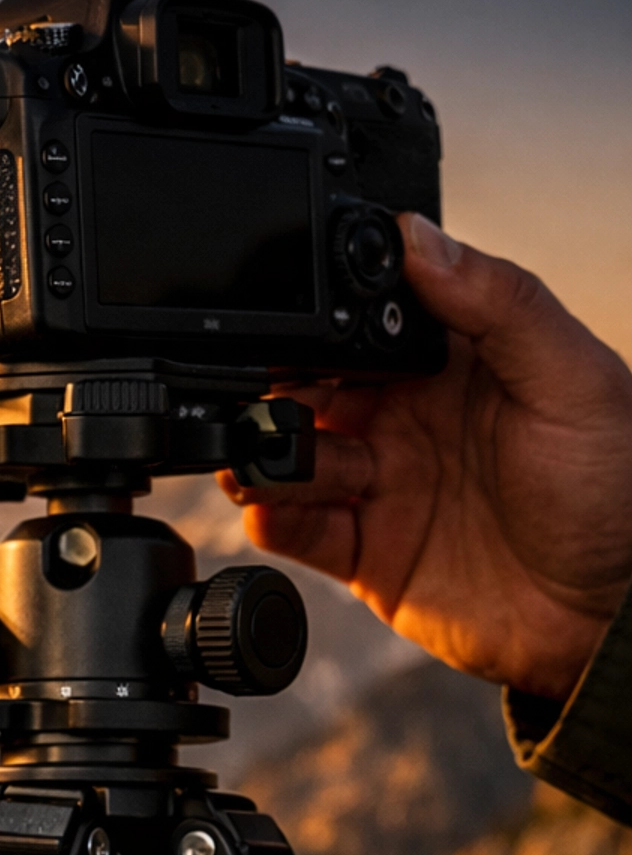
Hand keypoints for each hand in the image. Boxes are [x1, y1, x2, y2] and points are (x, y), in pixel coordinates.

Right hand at [220, 216, 631, 699]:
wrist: (605, 617)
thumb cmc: (613, 492)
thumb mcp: (569, 378)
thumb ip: (497, 303)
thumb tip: (418, 237)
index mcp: (454, 360)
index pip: (368, 320)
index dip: (326, 318)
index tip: (296, 319)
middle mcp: (408, 417)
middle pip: (314, 387)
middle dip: (277, 387)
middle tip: (268, 396)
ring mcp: (383, 484)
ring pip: (297, 456)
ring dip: (265, 453)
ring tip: (258, 458)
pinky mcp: (366, 552)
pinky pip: (301, 530)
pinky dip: (273, 518)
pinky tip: (267, 508)